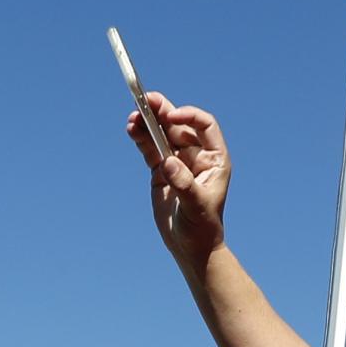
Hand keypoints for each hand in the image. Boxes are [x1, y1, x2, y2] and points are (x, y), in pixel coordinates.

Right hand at [128, 91, 231, 267]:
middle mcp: (196, 155)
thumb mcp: (196, 206)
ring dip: (148, 122)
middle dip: (163, 111)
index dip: (189, 116)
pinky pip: (150, 148)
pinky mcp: (161, 170)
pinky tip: (131, 127)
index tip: (173, 117)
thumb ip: (184, 183)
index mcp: (214, 159)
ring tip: (133, 114)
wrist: (190, 246)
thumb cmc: (201, 227)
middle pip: (179, 124)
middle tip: (147, 100)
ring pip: (162, 134)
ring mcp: (177, 161)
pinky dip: (141, 137)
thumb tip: (169, 162)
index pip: (204, 126)